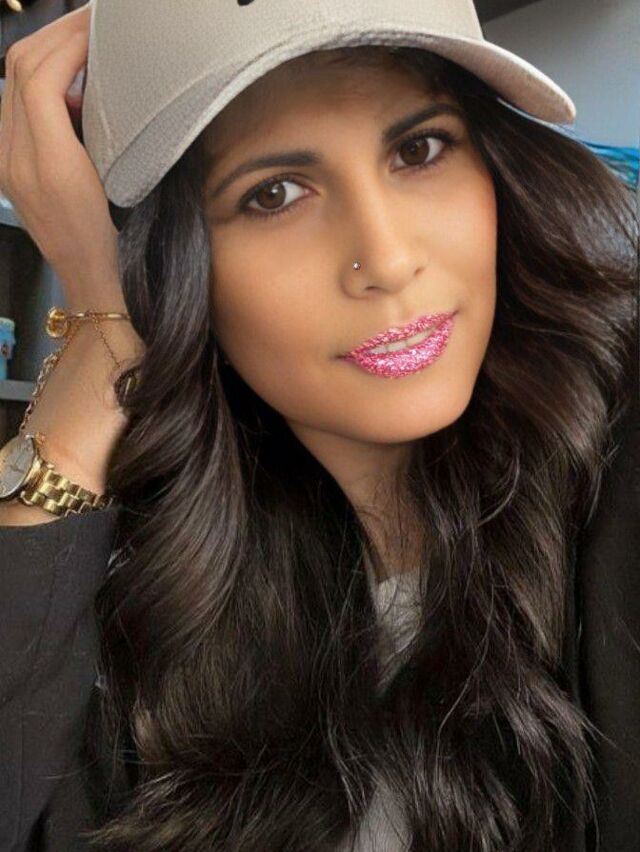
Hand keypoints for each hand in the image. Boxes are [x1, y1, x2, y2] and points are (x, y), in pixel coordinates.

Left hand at [0, 4, 125, 312]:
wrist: (90, 279)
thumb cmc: (113, 240)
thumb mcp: (114, 183)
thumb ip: (98, 128)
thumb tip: (92, 82)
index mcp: (45, 162)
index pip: (39, 77)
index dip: (68, 42)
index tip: (101, 25)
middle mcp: (15, 156)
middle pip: (20, 69)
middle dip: (55, 34)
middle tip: (94, 20)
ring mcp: (8, 161)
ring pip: (14, 82)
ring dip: (46, 51)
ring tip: (84, 40)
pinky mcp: (10, 166)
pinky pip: (16, 105)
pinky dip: (40, 78)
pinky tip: (70, 80)